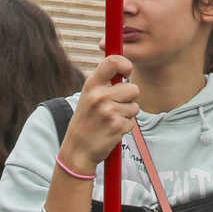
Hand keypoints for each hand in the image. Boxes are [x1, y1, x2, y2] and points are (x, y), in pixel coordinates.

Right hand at [60, 56, 138, 170]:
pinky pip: (132, 122)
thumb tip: (126, 67)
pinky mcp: (116, 126)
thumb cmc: (86, 121)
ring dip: (127, 114)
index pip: (112, 61)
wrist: (78, 150)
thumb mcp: (88, 96)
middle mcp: (99, 96)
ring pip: (135, 106)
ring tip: (110, 120)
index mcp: (91, 85)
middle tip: (114, 107)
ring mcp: (108, 111)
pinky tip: (110, 130)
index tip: (127, 72)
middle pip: (133, 89)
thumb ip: (104, 83)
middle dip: (129, 99)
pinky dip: (124, 127)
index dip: (125, 64)